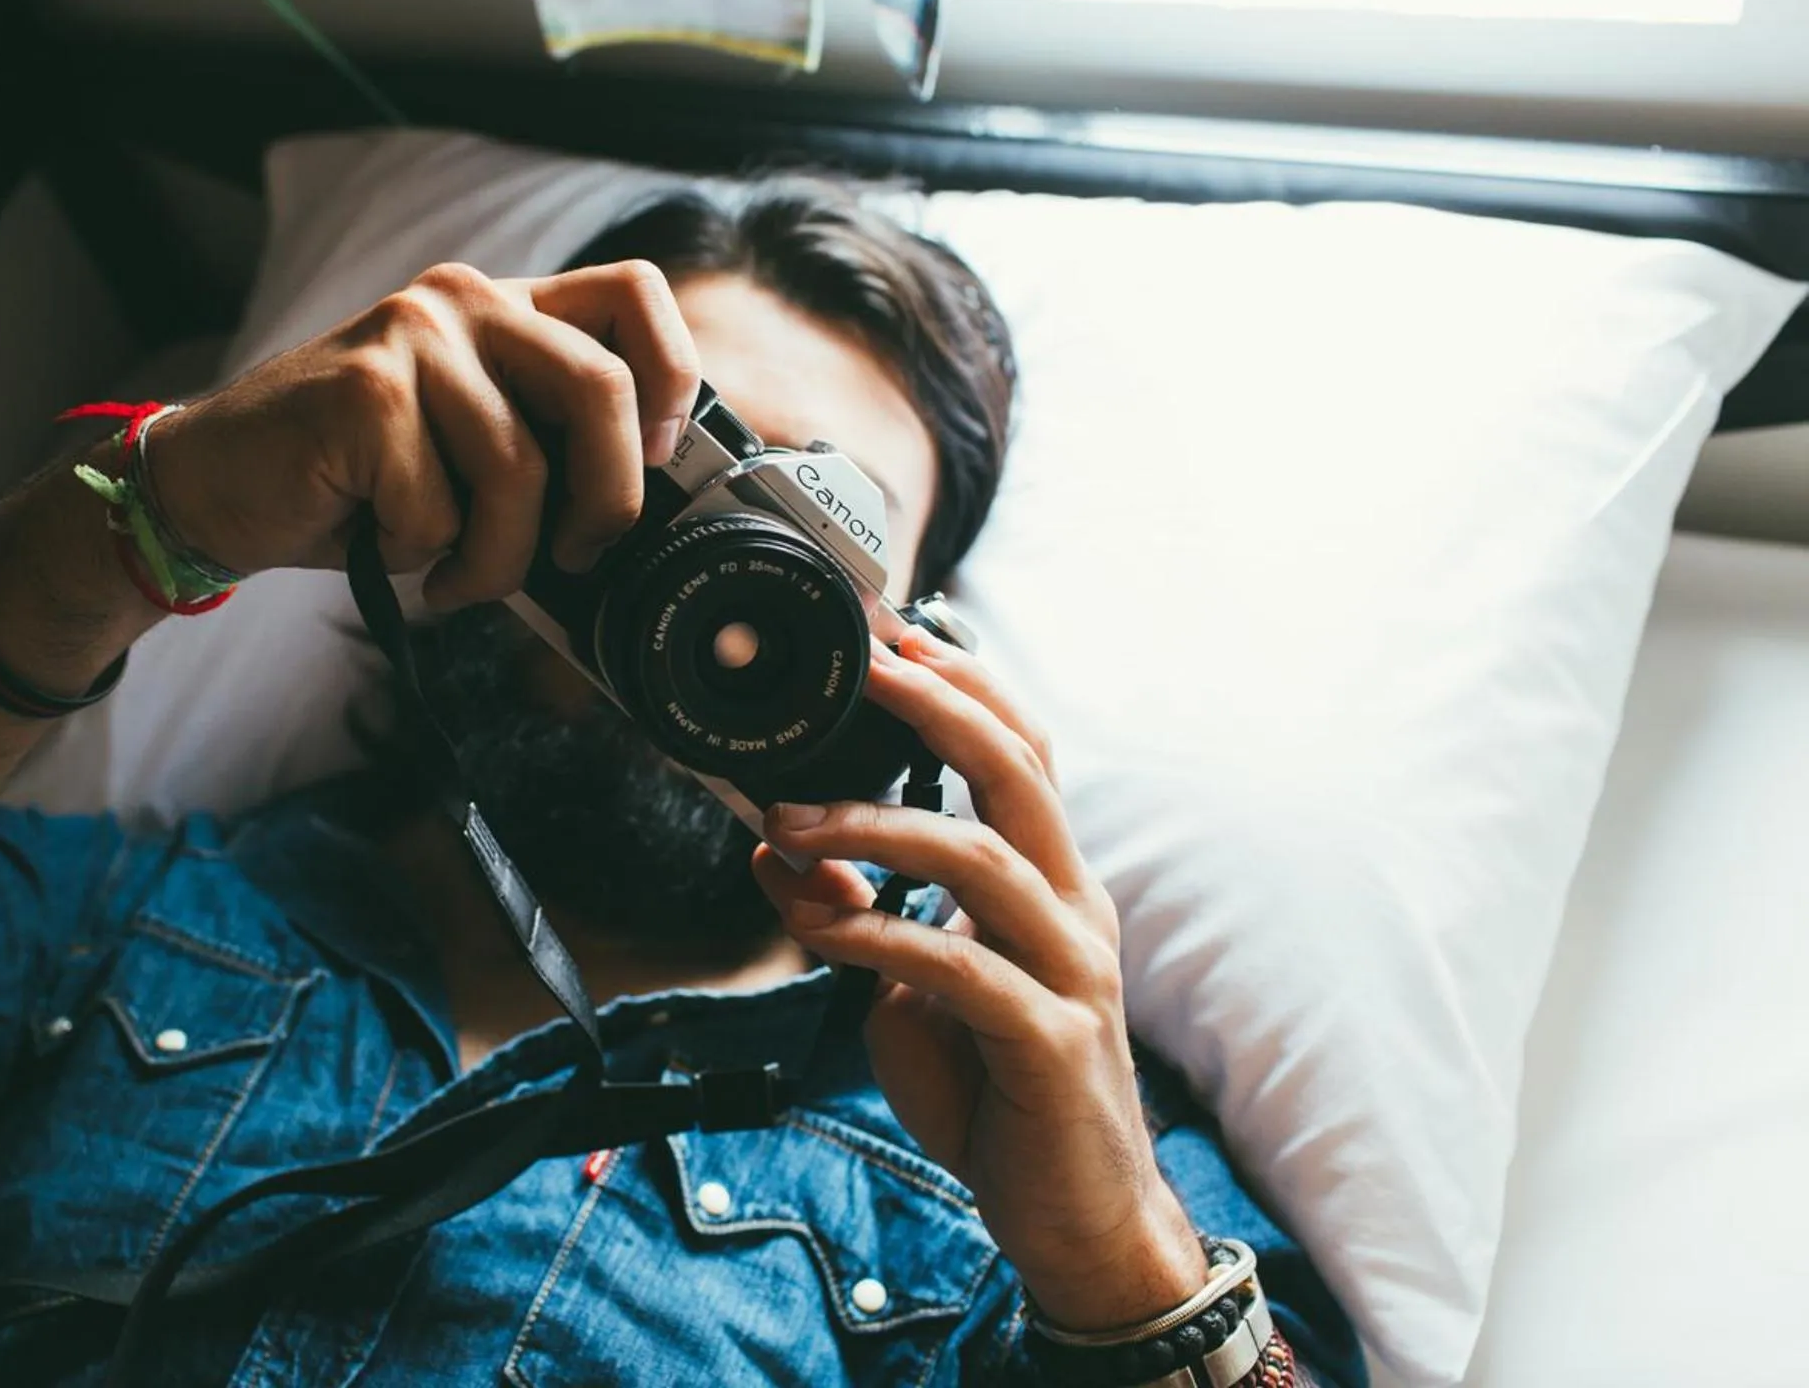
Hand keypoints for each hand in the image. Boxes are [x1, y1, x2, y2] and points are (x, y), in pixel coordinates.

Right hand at [147, 262, 702, 608]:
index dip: (673, 377)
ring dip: (499, 559)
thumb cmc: (353, 481)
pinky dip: (425, 557)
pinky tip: (387, 544)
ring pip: (519, 470)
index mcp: (506, 305)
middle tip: (575, 553)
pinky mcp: (364, 394)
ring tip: (458, 575)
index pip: (635, 292)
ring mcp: (412, 339)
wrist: (215, 485)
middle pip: (603, 387)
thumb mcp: (471, 448)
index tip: (656, 456)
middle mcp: (464, 301)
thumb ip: (547, 443)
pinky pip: (440, 509)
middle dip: (607, 500)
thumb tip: (645, 505)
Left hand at [752, 630, 1209, 1330]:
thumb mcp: (911, 997)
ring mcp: (1070, 973)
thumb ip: (858, 919)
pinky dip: (877, 935)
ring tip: (788, 821)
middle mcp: (1073, 910)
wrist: (1079, 1224)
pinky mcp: (1049, 1042)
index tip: (891, 633)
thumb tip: (777, 854)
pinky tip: (818, 928)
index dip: (963, 686)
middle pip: (1020, 773)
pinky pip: (958, 967)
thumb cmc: (1000, 1097)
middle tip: (867, 666)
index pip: (1022, 754)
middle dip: (942, 707)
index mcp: (1050, 885)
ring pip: (982, 860)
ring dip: (874, 830)